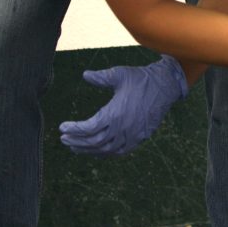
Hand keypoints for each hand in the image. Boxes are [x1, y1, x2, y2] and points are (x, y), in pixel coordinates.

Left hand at [59, 55, 188, 155]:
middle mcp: (123, 128)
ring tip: (75, 147)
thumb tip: (85, 75)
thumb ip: (101, 77)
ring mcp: (132, 135)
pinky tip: (97, 150)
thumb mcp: (120, 74)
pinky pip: (119, 151)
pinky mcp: (140, 138)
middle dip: (76, 142)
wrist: (166, 86)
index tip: (62, 127)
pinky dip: (105, 153)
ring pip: (105, 150)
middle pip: (94, 142)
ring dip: (88, 150)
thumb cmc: (141, 78)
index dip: (74, 129)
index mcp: (115, 113)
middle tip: (64, 139)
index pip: (88, 128)